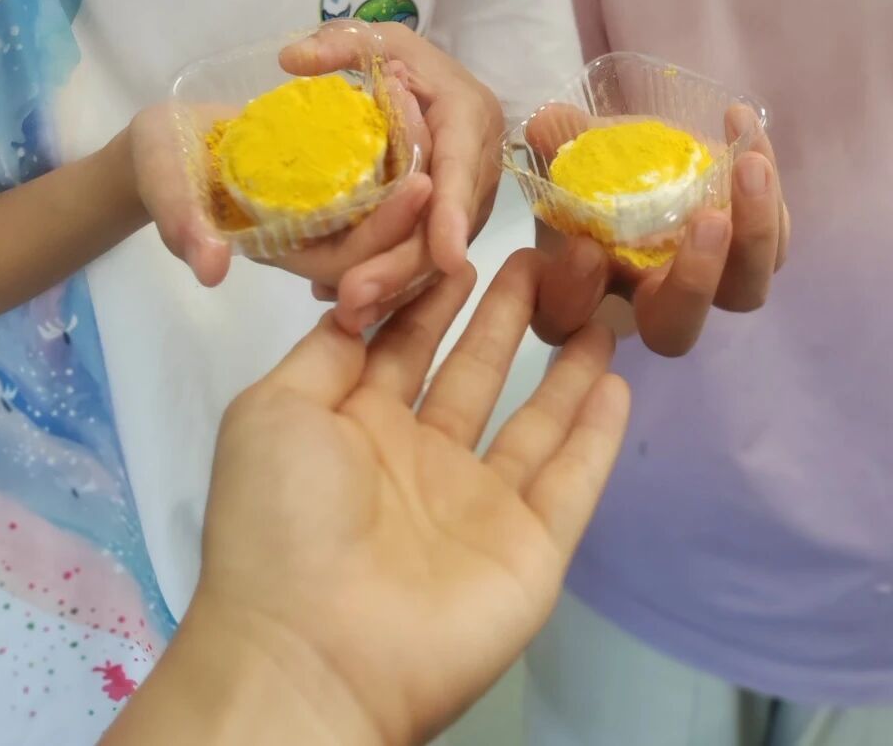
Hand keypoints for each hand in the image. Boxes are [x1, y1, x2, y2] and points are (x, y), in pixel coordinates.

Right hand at [124, 100, 433, 293]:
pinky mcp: (339, 170)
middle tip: (432, 127)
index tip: (419, 182)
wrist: (166, 141)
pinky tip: (409, 96)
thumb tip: (210, 266)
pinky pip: (385, 165)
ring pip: (393, 202)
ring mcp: (331, 203)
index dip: (386, 229)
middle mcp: (316, 236)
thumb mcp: (166, 190)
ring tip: (422, 102)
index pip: (352, 258)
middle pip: (387, 237)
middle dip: (418, 194)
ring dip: (416, 157)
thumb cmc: (164, 165)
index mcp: (284, 249)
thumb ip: (184, 225)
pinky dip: (400, 137)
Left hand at [189, 252, 628, 745]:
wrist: (312, 654)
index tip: (468, 238)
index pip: (404, 343)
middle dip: (505, 314)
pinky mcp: (530, 549)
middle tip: (544, 254)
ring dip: (564, 365)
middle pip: (473, 371)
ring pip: (532, 421)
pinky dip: (597, 434)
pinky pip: (572, 480)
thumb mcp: (274, 411)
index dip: (435, 293)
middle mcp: (419, 461)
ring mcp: (478, 507)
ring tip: (596, 304)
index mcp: (353, 427)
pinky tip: (619, 379)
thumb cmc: (282, 519)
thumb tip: (365, 293)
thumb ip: (327, 349)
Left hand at [281, 23, 504, 331]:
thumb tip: (290, 59)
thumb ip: (338, 45)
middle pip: (448, 226)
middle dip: (405, 266)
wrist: (430, 82)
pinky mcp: (456, 221)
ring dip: (398, 287)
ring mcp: (471, 199)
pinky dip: (396, 285)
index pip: (459, 168)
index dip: (452, 213)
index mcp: (467, 117)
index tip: (446, 255)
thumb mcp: (377, 41)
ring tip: (349, 313)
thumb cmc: (405, 61)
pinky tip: (357, 310)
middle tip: (355, 296)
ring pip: (441, 252)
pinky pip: (431, 258)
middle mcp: (478, 165)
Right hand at [530, 103, 789, 356]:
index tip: (584, 249)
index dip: (575, 298)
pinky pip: (775, 237)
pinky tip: (749, 132)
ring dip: (755, 233)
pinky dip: (769, 187)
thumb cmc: (606, 163)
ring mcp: (714, 279)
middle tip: (707, 220)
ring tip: (749, 166)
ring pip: (745, 292)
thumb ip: (560, 141)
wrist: (653, 153)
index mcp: (595, 286)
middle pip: (675, 330)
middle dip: (694, 282)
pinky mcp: (754, 248)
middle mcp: (656, 298)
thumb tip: (547, 126)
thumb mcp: (577, 149)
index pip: (571, 322)